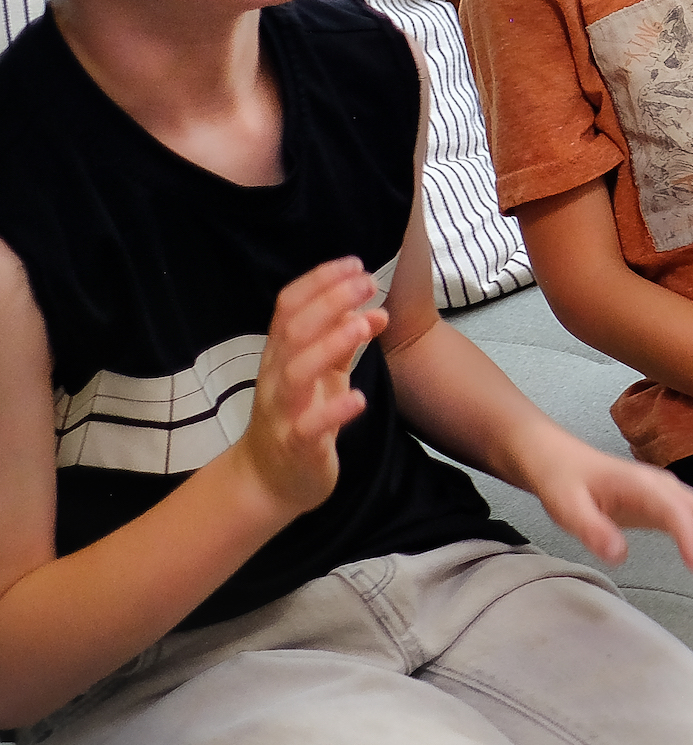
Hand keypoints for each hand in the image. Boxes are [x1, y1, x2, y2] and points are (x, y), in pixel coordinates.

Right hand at [235, 257, 381, 518]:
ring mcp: (283, 413)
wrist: (270, 482)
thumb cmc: (300, 417)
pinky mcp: (296, 447)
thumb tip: (370, 308)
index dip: (318, 282)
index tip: (354, 262)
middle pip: (293, 332)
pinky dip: (333, 412)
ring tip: (363, 325)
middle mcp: (276, 379)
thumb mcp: (323, 375)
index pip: (288, 307)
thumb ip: (342, 342)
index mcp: (280, 355)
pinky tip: (358, 398)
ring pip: (296, 375)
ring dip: (330, 346)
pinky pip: (309, 428)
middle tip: (368, 282)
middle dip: (329, 302)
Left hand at [531, 447, 692, 573]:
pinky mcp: (662, 503)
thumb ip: (592, 530)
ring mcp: (665, 493)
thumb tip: (619, 556)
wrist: (561, 461)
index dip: (688, 535)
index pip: (673, 509)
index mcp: (640, 484)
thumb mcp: (567, 507)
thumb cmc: (564, 482)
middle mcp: (660, 485)